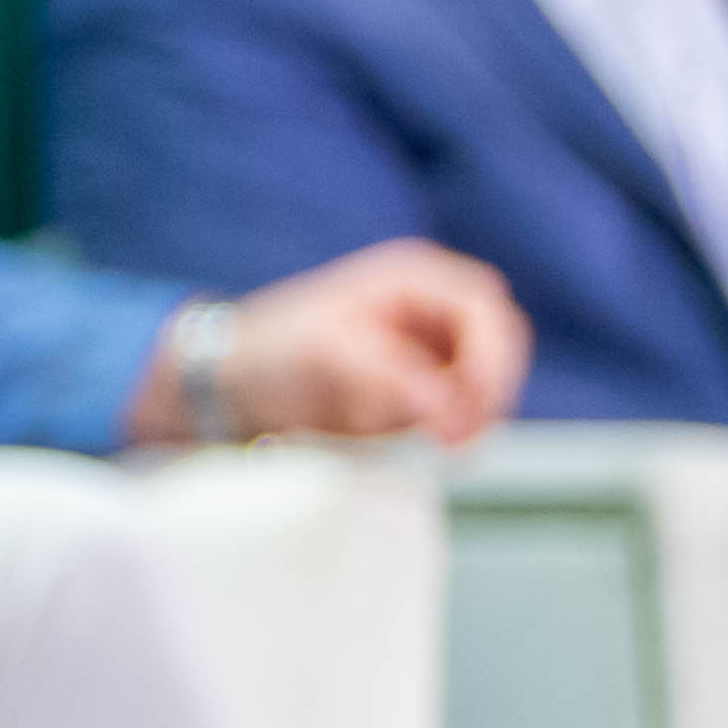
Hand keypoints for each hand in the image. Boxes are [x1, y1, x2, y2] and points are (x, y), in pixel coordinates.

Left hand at [150, 240, 526, 446]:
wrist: (231, 385)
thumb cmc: (270, 350)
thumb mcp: (324, 352)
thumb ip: (386, 374)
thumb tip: (445, 406)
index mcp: (413, 278)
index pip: (483, 308)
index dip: (492, 356)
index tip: (478, 403)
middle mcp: (432, 309)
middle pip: (496, 350)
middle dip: (486, 395)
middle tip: (459, 441)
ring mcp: (432, 351)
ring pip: (481, 388)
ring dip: (469, 419)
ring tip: (438, 449)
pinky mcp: (423, 391)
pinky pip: (457, 415)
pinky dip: (447, 433)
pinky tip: (420, 446)